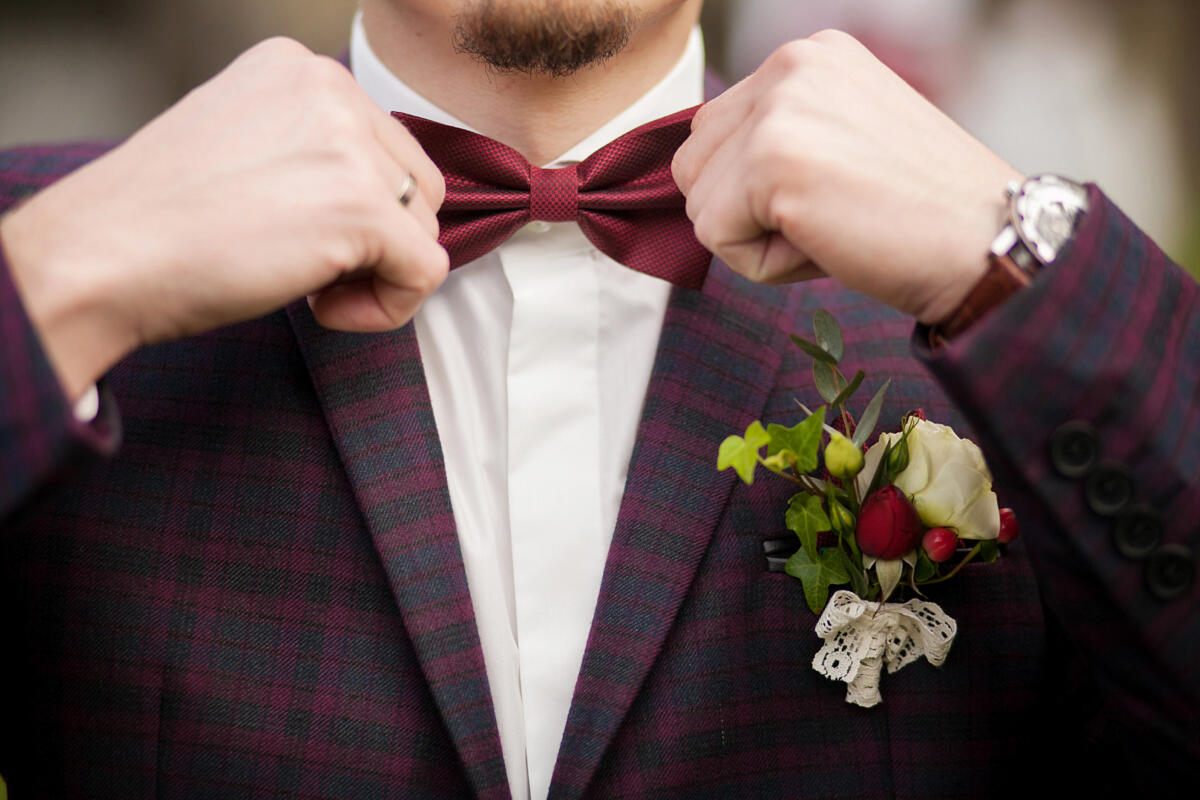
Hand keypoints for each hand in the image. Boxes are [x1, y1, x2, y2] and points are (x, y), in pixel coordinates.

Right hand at [0, 37, 447, 398]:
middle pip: (418, 186)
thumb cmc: (163, 221)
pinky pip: (425, 273)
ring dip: (375, 274)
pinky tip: (322, 308)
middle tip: (300, 261)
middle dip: (376, 241)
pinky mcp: (360, 207)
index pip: (386, 148)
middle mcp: (330, 88)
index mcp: (300, 68)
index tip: (293, 231)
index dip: (358, 210)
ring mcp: (347, 145)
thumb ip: (319, 152)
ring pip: (425, 231)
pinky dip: (386, 308)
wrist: (100, 258)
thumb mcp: (252, 149)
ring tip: (301, 280)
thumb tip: (396, 201)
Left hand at [672, 30, 1022, 322]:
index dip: (755, 188)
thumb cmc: (918, 210)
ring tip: (830, 227)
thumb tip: (691, 174)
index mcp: (809, 55)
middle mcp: (789, 66)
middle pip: (693, 163)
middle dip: (744, 210)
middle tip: (831, 215)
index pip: (715, 130)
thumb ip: (776, 135)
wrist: (985, 243)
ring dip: (754, 237)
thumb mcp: (842, 139)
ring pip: (699, 203)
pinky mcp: (771, 165)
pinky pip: (715, 237)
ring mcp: (778, 112)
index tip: (832, 192)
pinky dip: (762, 264)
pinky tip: (826, 245)